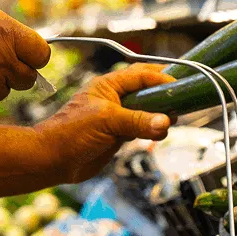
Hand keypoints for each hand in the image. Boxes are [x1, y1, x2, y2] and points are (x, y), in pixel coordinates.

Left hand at [36, 64, 172, 182]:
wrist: (51, 160)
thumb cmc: (70, 133)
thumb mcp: (107, 121)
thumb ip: (138, 121)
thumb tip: (166, 123)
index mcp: (108, 85)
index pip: (142, 75)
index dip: (162, 78)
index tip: (182, 86)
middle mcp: (114, 98)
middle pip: (146, 90)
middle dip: (165, 93)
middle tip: (185, 99)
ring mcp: (116, 117)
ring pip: (146, 110)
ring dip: (160, 114)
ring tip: (176, 117)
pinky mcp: (117, 135)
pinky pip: (141, 128)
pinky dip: (153, 130)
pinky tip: (161, 133)